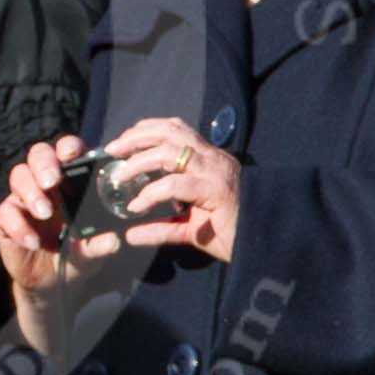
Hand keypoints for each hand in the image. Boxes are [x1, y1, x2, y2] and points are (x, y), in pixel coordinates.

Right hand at [0, 134, 99, 294]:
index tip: (71, 155)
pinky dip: (18, 226)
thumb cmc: (77, 256)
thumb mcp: (92, 253)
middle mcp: (46, 183)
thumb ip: (100, 246)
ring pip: (19, 175)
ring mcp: (24, 198)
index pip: (68, 152)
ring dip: (31, 192)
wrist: (51, 283)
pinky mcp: (7, 218)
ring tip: (45, 213)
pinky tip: (32, 242)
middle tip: (51, 182)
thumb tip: (111, 241)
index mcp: (72, 180)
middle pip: (39, 154)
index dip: (68, 147)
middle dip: (44, 164)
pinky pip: (6, 212)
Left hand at [100, 117, 241, 262]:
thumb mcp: (188, 227)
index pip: (175, 128)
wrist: (262, 246)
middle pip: (169, 131)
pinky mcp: (216, 191)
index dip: (146, 129)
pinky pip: (176, 185)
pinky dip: (151, 193)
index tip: (122, 141)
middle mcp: (212, 159)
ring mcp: (215, 172)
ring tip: (120, 177)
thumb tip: (130, 234)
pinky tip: (137, 205)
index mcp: (208, 159)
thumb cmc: (230, 233)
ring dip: (139, 161)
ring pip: (170, 151)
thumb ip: (161, 225)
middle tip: (112, 150)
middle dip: (135, 136)